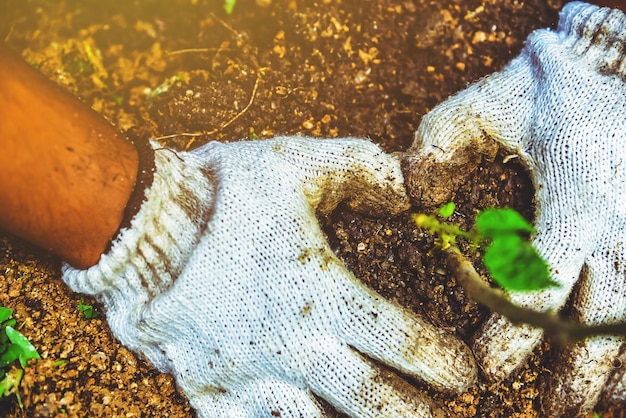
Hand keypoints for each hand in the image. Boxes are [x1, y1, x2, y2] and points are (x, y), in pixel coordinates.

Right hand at [64, 136, 475, 416]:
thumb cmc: (222, 196)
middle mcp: (296, 348)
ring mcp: (252, 377)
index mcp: (324, 296)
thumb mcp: (296, 164)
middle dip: (417, 415)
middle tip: (441, 413)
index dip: (445, 364)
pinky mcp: (212, 391)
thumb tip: (410, 191)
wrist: (141, 229)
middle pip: (375, 405)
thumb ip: (363, 170)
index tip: (465, 373)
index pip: (405, 344)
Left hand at [402, 2, 624, 414]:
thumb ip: (439, 144)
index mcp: (574, 202)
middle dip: (574, 373)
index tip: (483, 368)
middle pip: (599, 324)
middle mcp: (622, 228)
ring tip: (597, 405)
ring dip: (620, 368)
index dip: (510, 337)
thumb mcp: (487, 104)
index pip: (539, 290)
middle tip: (550, 408)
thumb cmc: (548, 93)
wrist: (616, 66)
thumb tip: (415, 197)